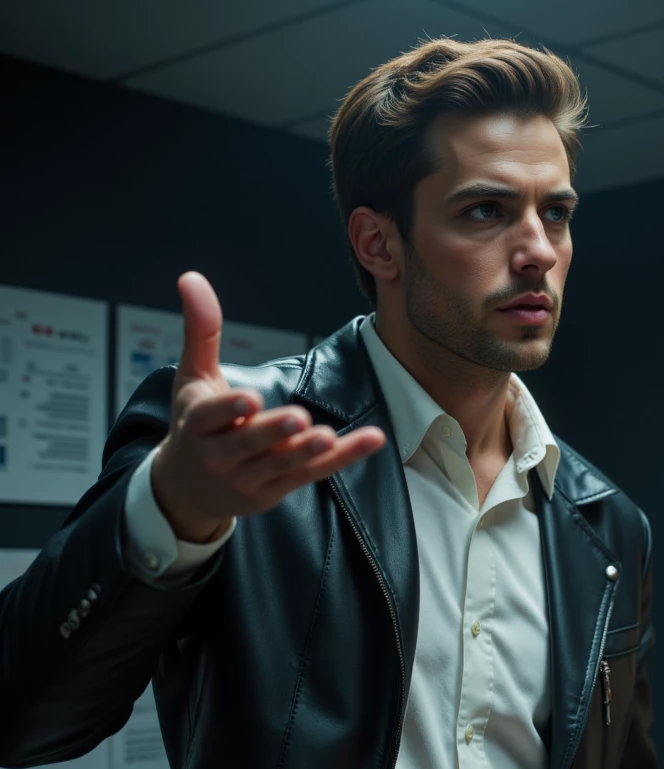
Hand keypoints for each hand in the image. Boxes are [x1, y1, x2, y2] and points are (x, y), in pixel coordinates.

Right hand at [149, 271, 385, 542]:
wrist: (188, 488)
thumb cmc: (195, 425)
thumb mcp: (193, 377)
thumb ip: (200, 330)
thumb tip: (191, 277)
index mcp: (198, 425)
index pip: (211, 417)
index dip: (229, 408)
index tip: (250, 399)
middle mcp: (220, 456)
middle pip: (248, 444)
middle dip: (273, 432)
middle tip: (298, 418)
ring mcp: (248, 478)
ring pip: (281, 464)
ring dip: (306, 451)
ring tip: (327, 437)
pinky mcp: (274, 491)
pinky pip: (311, 474)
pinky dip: (342, 458)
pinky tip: (371, 440)